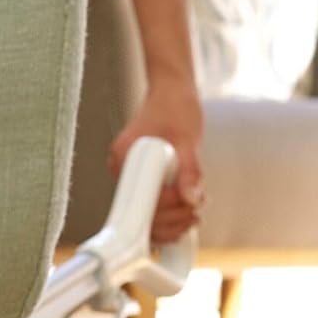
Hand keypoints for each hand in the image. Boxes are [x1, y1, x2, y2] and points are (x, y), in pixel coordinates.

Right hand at [109, 79, 204, 244]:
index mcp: (124, 158)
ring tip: (195, 214)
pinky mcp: (140, 182)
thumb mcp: (188, 140)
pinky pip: (149, 209)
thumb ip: (190, 171)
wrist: (171, 94)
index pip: (138, 199)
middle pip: (138, 213)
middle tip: (195, 213)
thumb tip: (192, 200)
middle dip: (170, 219)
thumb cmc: (176, 109)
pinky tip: (187, 213)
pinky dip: (168, 217)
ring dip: (170, 223)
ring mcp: (129, 178)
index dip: (165, 208)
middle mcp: (122, 171)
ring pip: (144, 216)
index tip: (188, 205)